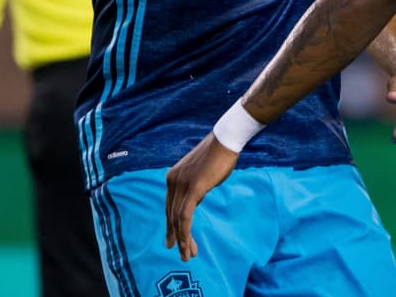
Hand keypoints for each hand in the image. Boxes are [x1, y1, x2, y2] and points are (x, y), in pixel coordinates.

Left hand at [165, 132, 238, 261]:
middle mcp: (173, 180)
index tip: (172, 241)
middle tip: (181, 253)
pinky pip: (185, 216)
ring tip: (187, 255)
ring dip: (182, 240)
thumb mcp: (202, 174)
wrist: (226, 140)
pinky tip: (187, 244)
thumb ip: (195, 187)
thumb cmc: (219, 155)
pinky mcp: (193, 188)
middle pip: (171, 215)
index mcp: (172, 177)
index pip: (169, 207)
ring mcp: (182, 184)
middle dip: (175, 236)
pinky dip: (185, 233)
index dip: (171, 226)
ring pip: (177, 219)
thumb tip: (195, 200)